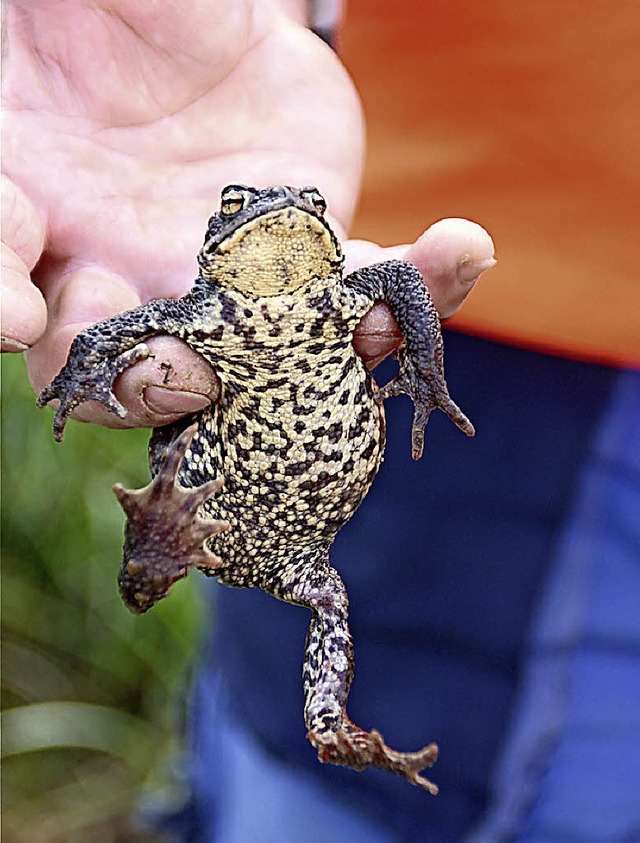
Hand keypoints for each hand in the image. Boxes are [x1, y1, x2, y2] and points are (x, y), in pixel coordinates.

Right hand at [2, 0, 493, 431]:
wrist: (186, 17)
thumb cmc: (98, 17)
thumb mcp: (45, 35)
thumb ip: (23, 120)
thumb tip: (23, 215)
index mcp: (43, 234)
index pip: (14, 299)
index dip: (7, 308)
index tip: (20, 311)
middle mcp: (133, 282)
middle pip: (135, 374)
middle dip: (154, 383)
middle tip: (181, 375)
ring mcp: (232, 285)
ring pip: (270, 357)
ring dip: (323, 352)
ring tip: (369, 323)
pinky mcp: (318, 264)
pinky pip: (366, 296)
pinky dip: (419, 285)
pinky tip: (462, 247)